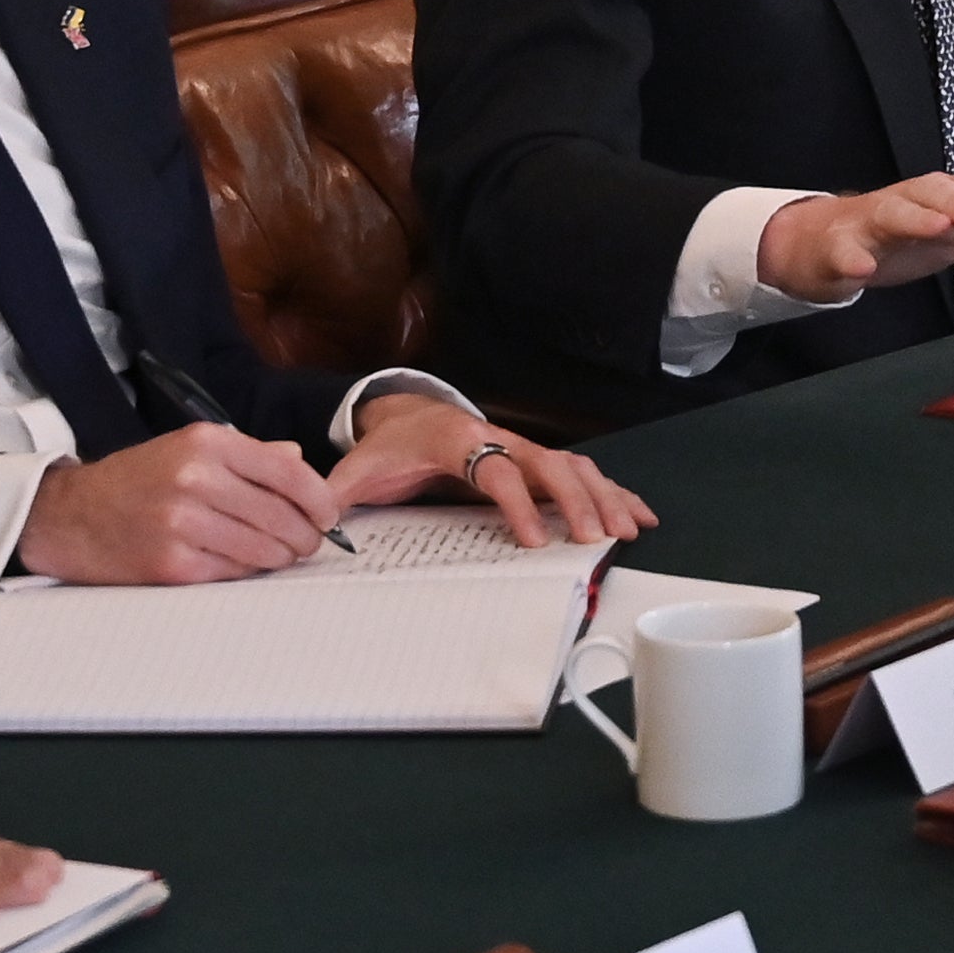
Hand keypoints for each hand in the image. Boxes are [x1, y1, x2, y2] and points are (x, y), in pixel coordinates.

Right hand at [15, 426, 339, 584]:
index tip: (329, 514)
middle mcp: (195, 479)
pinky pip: (233, 572)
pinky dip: (247, 571)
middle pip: (280, 515)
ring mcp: (182, 523)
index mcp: (206, 444)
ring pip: (263, 548)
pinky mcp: (171, 563)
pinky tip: (245, 565)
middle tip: (310, 543)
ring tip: (282, 555)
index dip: (318, 498)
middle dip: (305, 535)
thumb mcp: (188, 449)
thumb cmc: (135, 481)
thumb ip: (247, 455)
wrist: (70, 516)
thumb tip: (299, 462)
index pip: (287, 472)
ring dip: (282, 557)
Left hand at [335, 392, 658, 549]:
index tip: (531, 540)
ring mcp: (524, 448)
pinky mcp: (537, 461)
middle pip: (551, 465)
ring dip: (604, 497)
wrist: (408, 412)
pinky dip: (615, 492)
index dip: (515, 503)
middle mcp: (500, 439)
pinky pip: (584, 472)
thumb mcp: (358, 468)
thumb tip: (315, 531)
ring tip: (627, 531)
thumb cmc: (388, 447)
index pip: (496, 471)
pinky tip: (639, 515)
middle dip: (576, 501)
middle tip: (593, 539)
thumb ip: (336, 496)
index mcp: (459, 442)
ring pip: (576, 466)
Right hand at [756, 171, 953, 303]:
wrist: (829, 244)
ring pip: (889, 214)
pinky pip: (842, 252)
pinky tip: (863, 269)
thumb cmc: (907, 232)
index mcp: (936, 197)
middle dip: (952, 200)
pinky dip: (851, 258)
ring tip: (936, 227)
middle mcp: (905, 203)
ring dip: (913, 218)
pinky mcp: (838, 251)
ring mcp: (869, 225)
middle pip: (927, 192)